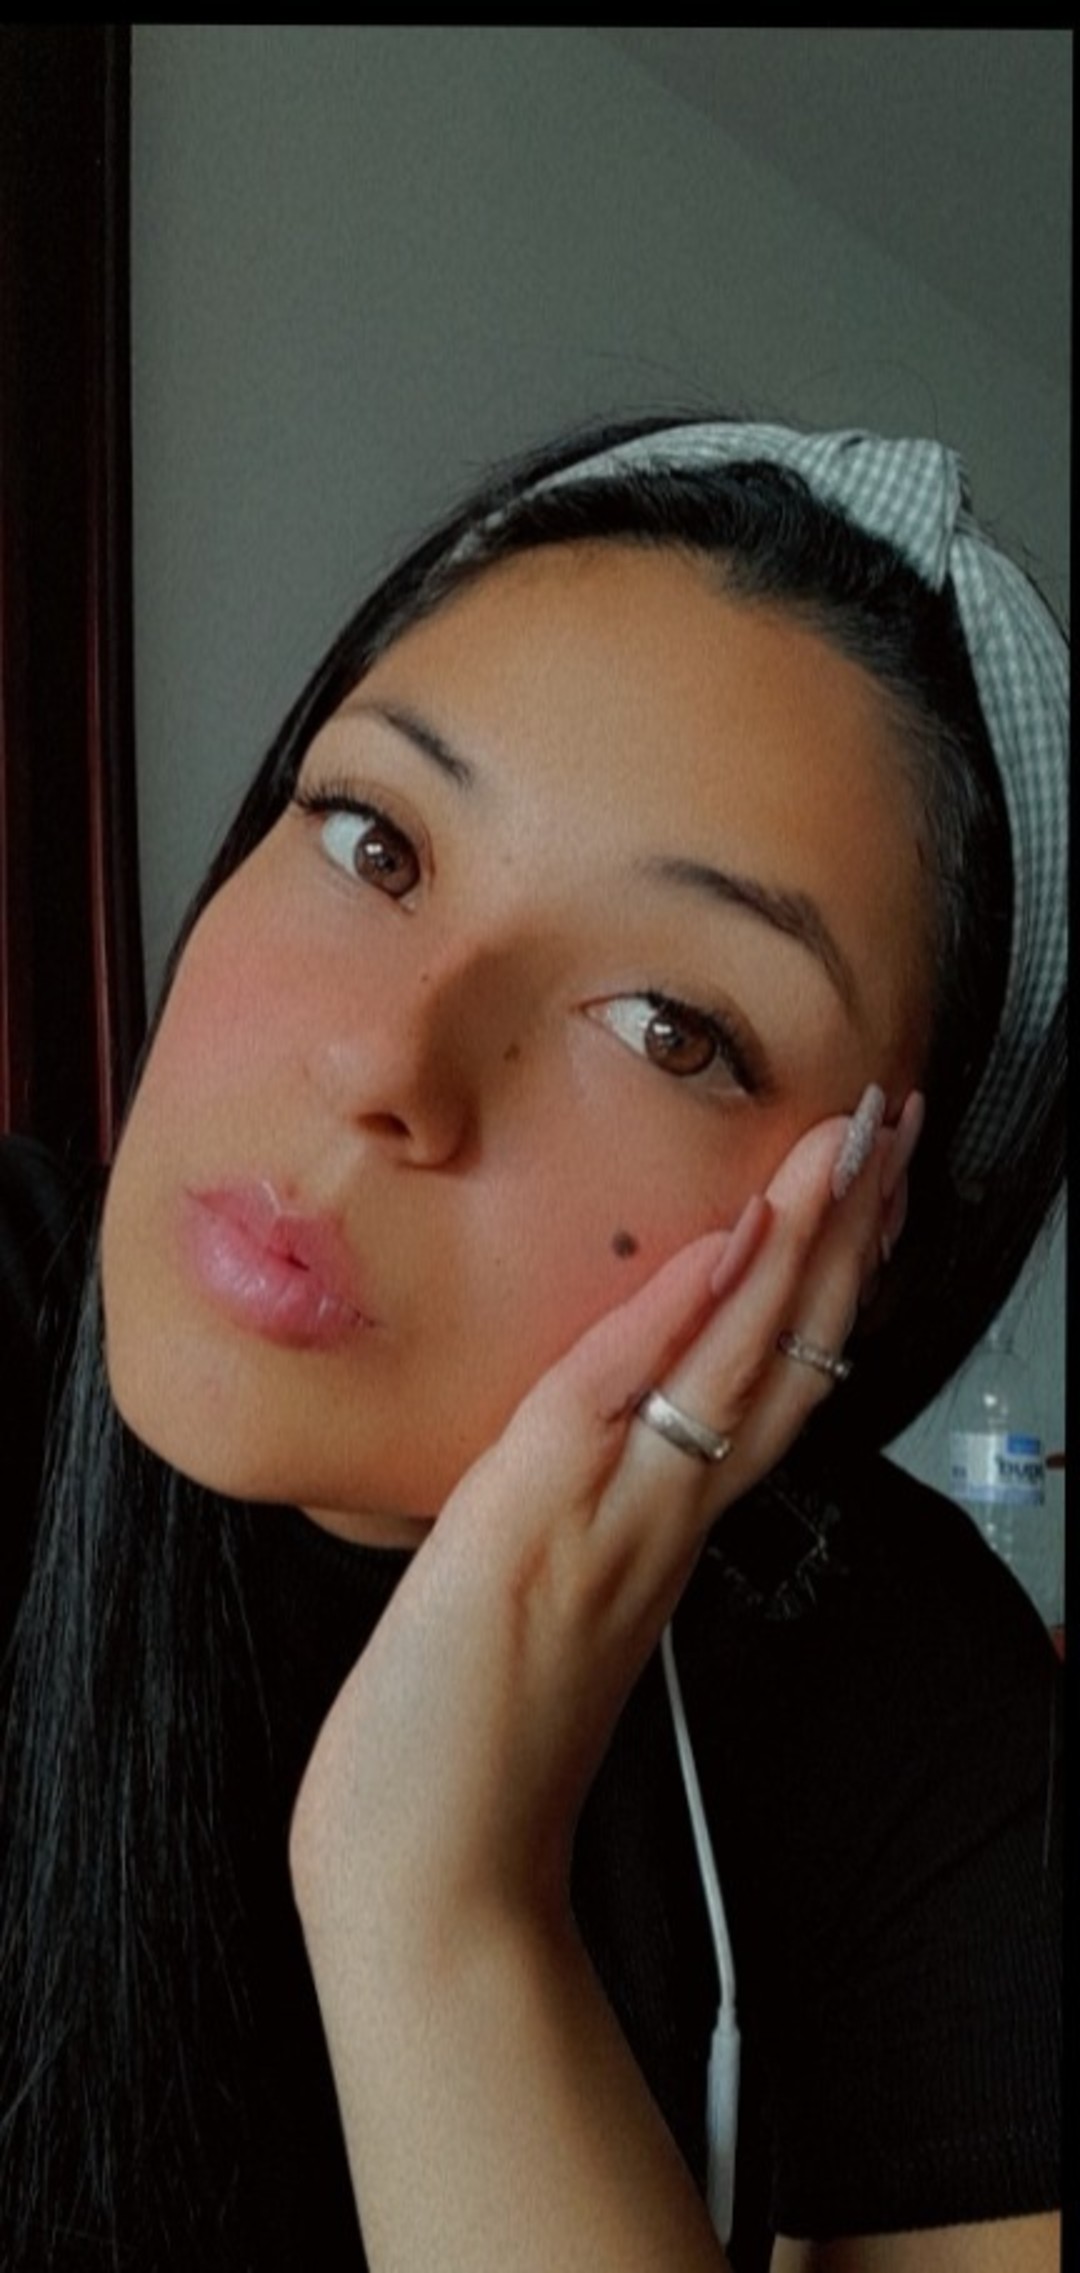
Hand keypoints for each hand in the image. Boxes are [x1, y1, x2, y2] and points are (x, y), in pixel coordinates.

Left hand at [290, 1091, 921, 1962]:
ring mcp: (609, 1520)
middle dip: (847, 1233)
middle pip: (787, 1354)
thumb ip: (583, 1527)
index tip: (864, 1199)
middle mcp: (660, 1518)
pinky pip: (618, 1400)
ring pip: (732, 1362)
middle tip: (893, 1131)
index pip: (772, 1384)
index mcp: (661, 1530)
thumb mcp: (545, 1613)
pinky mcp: (533, 1529)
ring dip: (795, 1243)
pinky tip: (728, 1246)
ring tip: (845, 1148)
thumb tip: (586, 1460)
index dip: (826, 1285)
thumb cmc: (473, 1755)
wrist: (430, 1877)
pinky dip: (679, 1318)